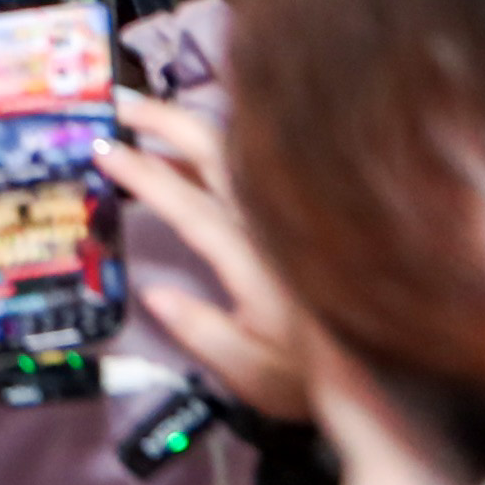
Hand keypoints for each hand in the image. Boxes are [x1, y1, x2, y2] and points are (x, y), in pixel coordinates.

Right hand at [101, 92, 313, 422]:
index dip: (143, 173)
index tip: (103, 149)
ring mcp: (280, 215)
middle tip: (117, 106)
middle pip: (214, 153)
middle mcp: (267, 225)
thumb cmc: (310, 377)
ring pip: (232, 151)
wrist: (381, 379)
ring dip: (185, 127)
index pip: (188, 204)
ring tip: (142, 117)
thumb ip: (200, 331)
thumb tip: (152, 293)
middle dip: (164, 121)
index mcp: (251, 259)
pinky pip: (246, 165)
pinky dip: (210, 145)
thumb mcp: (251, 370)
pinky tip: (188, 149)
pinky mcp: (291, 216)